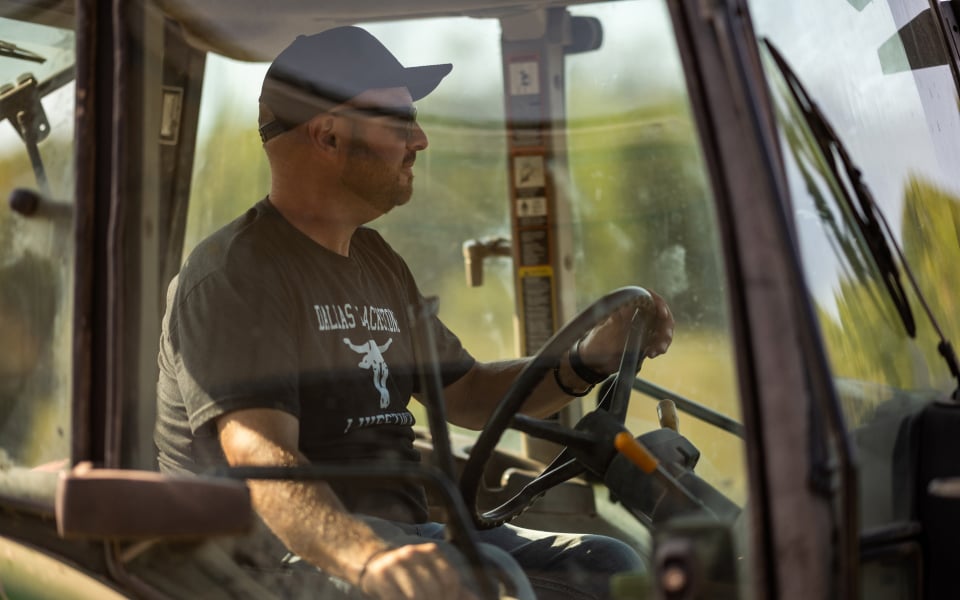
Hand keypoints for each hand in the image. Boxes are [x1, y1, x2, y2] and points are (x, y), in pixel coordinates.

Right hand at [359, 543, 479, 599]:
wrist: (372, 561)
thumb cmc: (408, 572)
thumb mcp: (430, 572)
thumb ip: (452, 586)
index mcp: (430, 551)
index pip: (450, 579)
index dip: (452, 597)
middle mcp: (413, 553)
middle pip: (433, 589)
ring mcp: (395, 564)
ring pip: (416, 596)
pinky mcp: (380, 576)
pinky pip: (396, 598)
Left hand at [577, 290, 673, 374]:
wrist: (594, 363)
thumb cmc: (595, 343)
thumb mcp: (603, 331)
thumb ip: (615, 319)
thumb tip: (625, 305)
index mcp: (627, 308)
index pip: (648, 297)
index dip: (658, 303)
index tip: (662, 312)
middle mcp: (637, 316)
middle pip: (659, 314)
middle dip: (665, 326)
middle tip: (664, 338)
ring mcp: (643, 329)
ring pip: (661, 329)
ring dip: (663, 339)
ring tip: (655, 351)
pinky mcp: (646, 342)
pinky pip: (659, 341)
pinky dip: (660, 347)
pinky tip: (652, 354)